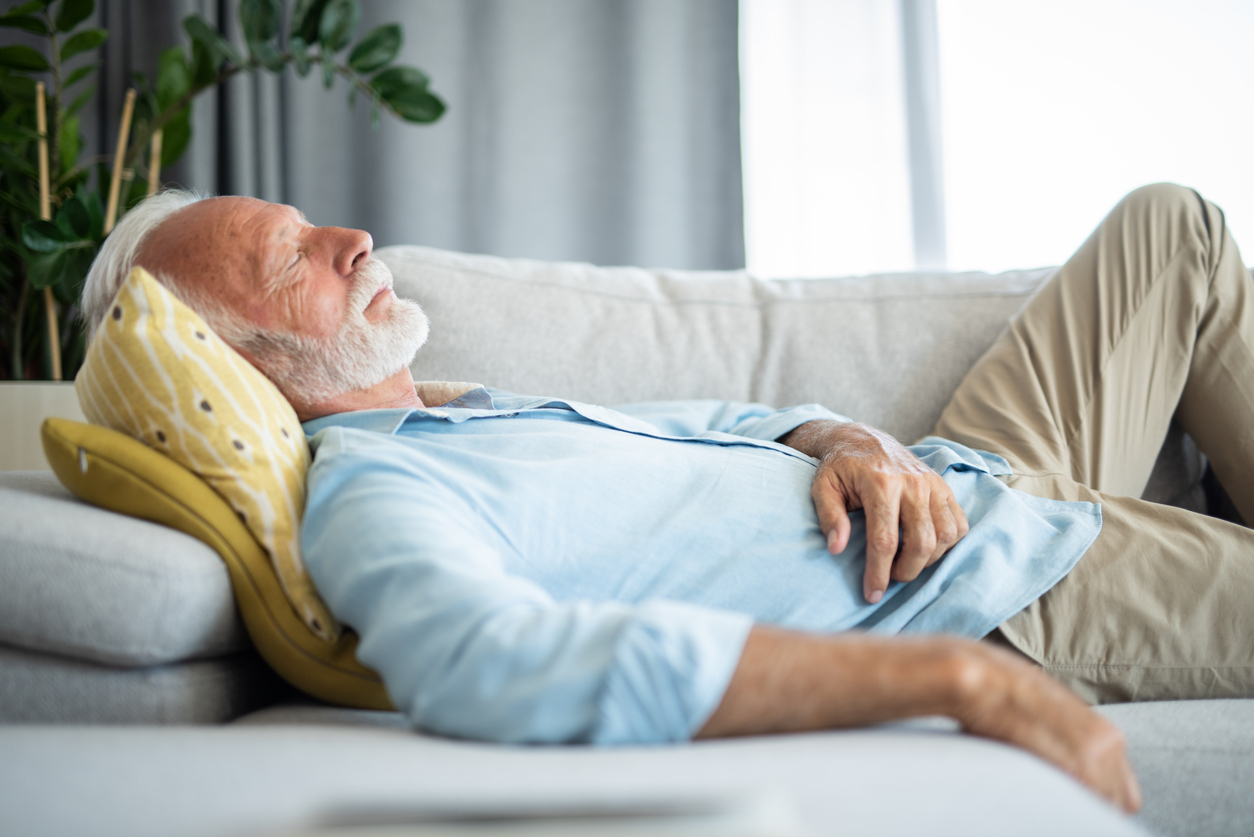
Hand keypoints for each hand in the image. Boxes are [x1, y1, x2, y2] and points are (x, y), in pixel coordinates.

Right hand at [699, 628, 1141, 814]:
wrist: (788, 672)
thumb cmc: (834, 703)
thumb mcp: (903, 724)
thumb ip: (939, 735)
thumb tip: (965, 770)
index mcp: (969, 671)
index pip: (1047, 709)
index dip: (1085, 753)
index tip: (1107, 792)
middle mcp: (977, 662)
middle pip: (1066, 712)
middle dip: (1103, 765)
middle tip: (1120, 806)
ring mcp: (966, 664)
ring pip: (1055, 716)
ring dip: (1088, 767)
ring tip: (1109, 804)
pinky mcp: (952, 675)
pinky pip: (1018, 717)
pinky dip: (1054, 754)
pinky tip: (1072, 785)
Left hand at [778, 421, 968, 602]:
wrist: (862, 438)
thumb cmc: (840, 467)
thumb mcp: (822, 487)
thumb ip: (829, 517)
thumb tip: (836, 548)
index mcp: (880, 483)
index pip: (885, 540)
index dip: (879, 573)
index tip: (872, 594)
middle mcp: (912, 482)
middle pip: (921, 542)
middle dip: (906, 571)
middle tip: (889, 578)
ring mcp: (932, 483)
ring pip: (945, 536)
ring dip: (928, 560)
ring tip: (905, 563)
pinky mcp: (943, 486)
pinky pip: (959, 523)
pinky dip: (947, 543)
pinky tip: (926, 547)